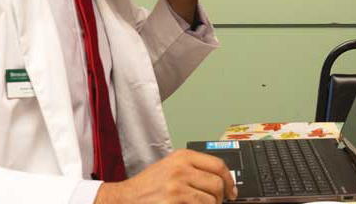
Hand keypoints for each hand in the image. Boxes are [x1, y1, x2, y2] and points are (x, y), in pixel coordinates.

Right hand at [95, 149, 236, 203]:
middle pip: (217, 183)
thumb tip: (221, 179)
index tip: (231, 190)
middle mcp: (181, 169)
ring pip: (210, 199)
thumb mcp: (170, 167)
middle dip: (221, 197)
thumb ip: (194, 169)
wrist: (124, 198)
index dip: (229, 180)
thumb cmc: (147, 185)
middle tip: (218, 202)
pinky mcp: (173, 202)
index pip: (218, 165)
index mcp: (183, 156)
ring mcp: (177, 186)